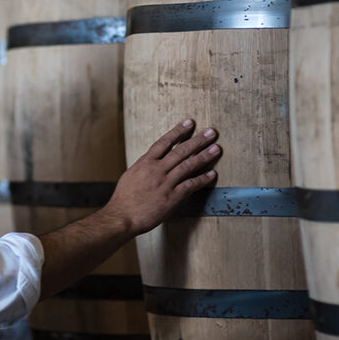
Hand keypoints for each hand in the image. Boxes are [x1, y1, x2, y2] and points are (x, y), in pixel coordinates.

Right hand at [103, 119, 219, 235]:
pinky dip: (202, 179)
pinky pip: (190, 185)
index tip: (189, 123)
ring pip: (188, 165)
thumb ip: (143, 167)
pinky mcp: (171, 197)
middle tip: (211, 132)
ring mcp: (165, 183)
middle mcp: (156, 170)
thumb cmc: (124, 199)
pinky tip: (212, 174)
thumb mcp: (130, 176)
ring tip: (216, 148)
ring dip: (204, 156)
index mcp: (145, 163)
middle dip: (198, 140)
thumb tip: (151, 161)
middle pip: (180, 150)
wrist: (122, 216)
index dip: (178, 131)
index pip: (164, 142)